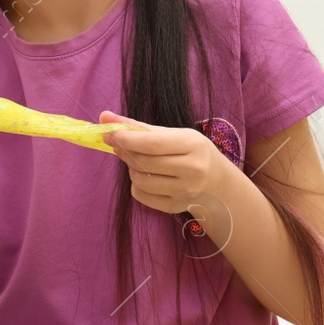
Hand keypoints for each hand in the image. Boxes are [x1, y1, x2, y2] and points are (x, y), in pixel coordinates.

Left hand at [100, 111, 224, 215]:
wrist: (218, 184)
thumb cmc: (193, 153)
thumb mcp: (175, 134)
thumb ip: (139, 126)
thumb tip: (104, 117)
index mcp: (193, 145)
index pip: (152, 143)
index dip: (126, 139)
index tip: (109, 132)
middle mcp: (192, 170)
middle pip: (144, 161)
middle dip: (124, 151)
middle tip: (118, 143)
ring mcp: (185, 192)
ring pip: (140, 179)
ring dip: (130, 168)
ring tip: (136, 161)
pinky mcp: (176, 207)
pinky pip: (141, 195)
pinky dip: (136, 184)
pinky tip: (144, 176)